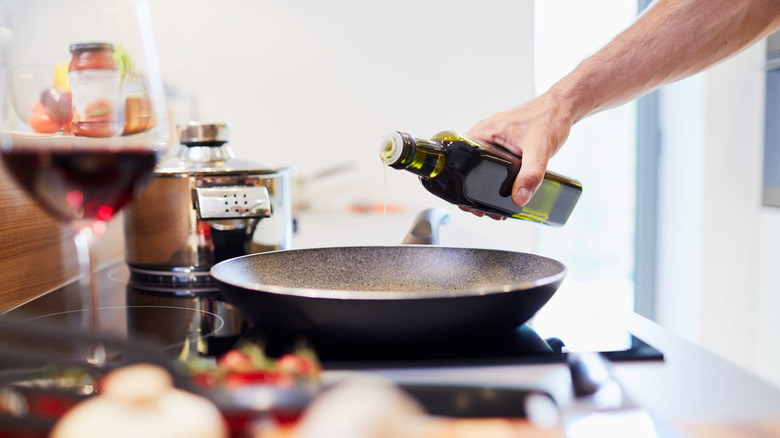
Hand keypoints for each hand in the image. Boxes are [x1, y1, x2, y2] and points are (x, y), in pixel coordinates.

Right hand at [464, 92, 574, 210]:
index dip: (459, 183)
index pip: (458, 159)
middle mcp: (485, 136)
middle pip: (467, 169)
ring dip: (484, 188)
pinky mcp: (504, 146)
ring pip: (480, 169)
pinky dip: (495, 181)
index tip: (467, 201)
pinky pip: (492, 165)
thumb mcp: (539, 148)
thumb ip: (531, 174)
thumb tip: (520, 198)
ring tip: (494, 208)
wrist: (563, 107)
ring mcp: (494, 141)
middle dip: (472, 192)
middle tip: (483, 210)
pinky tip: (504, 194)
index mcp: (483, 132)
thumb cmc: (549, 117)